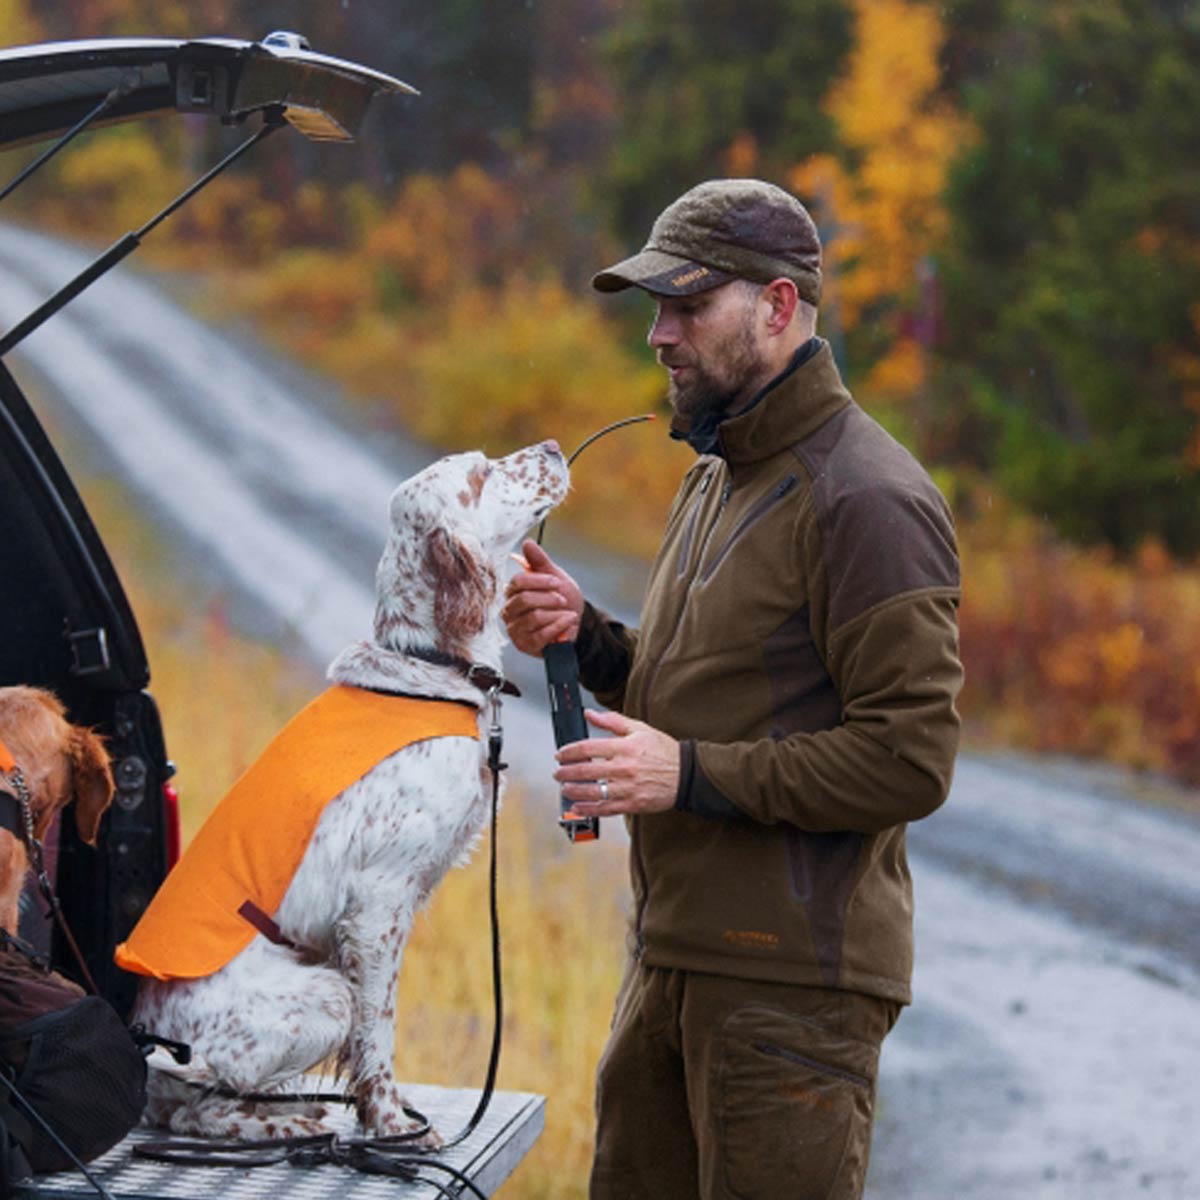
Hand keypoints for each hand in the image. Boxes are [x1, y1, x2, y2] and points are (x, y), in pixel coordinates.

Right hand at [502, 539, 583, 655]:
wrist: (574, 622)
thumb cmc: (561, 599)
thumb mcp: (554, 577)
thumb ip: (540, 562)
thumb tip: (527, 543)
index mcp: (512, 591)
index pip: (518, 582)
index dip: (540, 581)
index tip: (557, 582)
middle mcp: (508, 610)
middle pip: (525, 599)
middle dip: (550, 598)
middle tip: (563, 599)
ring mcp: (515, 629)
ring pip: (534, 617)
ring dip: (557, 614)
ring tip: (569, 614)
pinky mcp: (524, 645)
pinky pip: (540, 635)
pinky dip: (558, 627)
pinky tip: (568, 623)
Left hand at [555, 709, 679, 815]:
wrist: (686, 774)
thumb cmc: (663, 751)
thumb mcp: (639, 729)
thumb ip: (612, 721)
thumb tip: (589, 714)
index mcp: (625, 747)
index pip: (588, 748)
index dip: (570, 751)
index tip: (560, 755)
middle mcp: (624, 768)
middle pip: (586, 770)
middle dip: (567, 773)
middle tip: (558, 773)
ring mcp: (628, 788)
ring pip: (593, 791)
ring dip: (574, 791)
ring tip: (565, 789)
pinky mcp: (633, 804)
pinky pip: (605, 808)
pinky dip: (588, 809)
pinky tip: (577, 808)